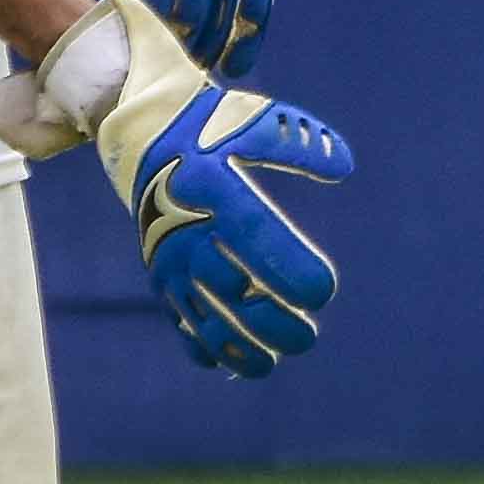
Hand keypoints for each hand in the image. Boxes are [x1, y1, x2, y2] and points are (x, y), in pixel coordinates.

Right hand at [0, 0, 354, 376]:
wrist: (139, 133)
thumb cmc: (211, 126)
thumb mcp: (255, 120)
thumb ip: (300, 142)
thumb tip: (344, 164)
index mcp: (214, 189)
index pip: (256, 237)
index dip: (289, 269)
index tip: (324, 292)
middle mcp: (186, 228)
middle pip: (231, 290)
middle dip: (271, 322)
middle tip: (308, 336)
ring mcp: (168, 256)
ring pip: (202, 313)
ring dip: (239, 344)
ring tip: (275, 361)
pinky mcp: (158, 272)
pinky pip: (177, 316)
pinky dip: (200, 343)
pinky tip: (228, 363)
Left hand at [71, 0, 277, 79]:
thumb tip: (102, 21)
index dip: (151, 26)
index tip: (148, 50)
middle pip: (194, 2)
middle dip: (184, 44)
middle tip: (176, 69)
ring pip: (229, 4)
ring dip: (216, 44)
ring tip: (202, 70)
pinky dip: (250, 35)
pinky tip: (237, 61)